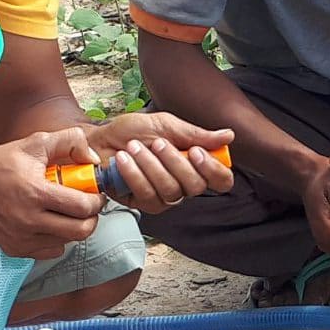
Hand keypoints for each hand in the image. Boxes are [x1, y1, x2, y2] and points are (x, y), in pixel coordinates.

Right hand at [0, 127, 101, 258]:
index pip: (82, 207)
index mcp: (36, 193)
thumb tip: (93, 160)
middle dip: (91, 217)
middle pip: (81, 231)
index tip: (95, 194)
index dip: (96, 200)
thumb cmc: (0, 165)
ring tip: (65, 211)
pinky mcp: (16, 249)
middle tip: (87, 206)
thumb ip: (70, 142)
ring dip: (74, 227)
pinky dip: (57, 239)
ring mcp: (23, 238)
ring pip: (68, 241)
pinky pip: (51, 251)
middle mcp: (30, 221)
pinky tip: (50, 223)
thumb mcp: (35, 143)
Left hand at [87, 113, 234, 214]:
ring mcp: (164, 197)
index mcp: (195, 165)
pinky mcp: (143, 204)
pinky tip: (123, 159)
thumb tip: (228, 136)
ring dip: (150, 165)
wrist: (101, 139)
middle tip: (157, 143)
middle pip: (196, 186)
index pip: (221, 180)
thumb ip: (196, 134)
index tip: (195, 152)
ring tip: (134, 147)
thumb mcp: (166, 125)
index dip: (213, 170)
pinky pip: (147, 194)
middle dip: (174, 162)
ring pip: (170, 190)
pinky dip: (134, 173)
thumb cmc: (134, 132)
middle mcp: (184, 185)